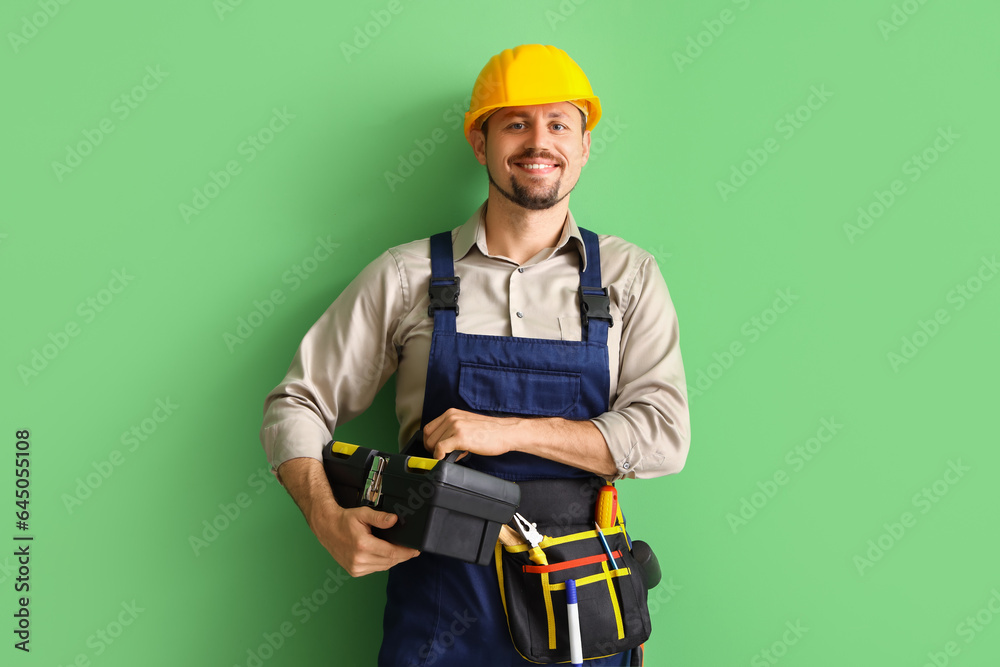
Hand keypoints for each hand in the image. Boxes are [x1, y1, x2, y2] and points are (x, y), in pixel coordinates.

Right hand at [276, 457, 418, 577]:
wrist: (327, 528)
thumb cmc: (345, 520)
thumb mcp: (363, 514)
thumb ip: (380, 518)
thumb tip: (395, 520)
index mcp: (362, 545)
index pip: (391, 553)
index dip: (406, 553)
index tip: (416, 550)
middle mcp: (359, 560)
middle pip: (389, 562)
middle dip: (402, 556)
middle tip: (411, 550)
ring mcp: (356, 568)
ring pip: (383, 567)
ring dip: (393, 560)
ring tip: (399, 552)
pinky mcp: (354, 572)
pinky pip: (375, 569)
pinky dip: (382, 563)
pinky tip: (385, 555)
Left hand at [422, 408, 519, 459]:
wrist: (505, 432)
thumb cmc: (489, 432)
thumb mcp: (467, 424)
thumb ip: (452, 430)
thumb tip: (440, 445)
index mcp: (451, 413)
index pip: (428, 428)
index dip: (429, 442)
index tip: (435, 450)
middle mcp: (451, 417)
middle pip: (428, 437)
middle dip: (432, 449)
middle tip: (445, 455)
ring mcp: (455, 426)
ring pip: (433, 444)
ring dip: (440, 454)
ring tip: (455, 454)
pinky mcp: (460, 437)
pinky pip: (440, 449)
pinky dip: (440, 456)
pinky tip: (451, 458)